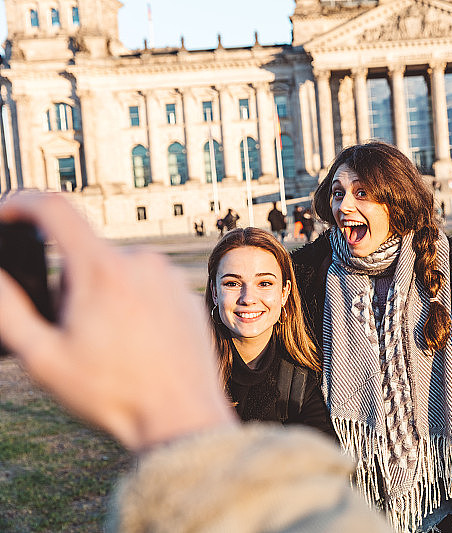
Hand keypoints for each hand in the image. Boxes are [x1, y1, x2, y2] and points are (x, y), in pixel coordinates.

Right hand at [0, 194, 235, 451]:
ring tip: (112, 349)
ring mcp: (170, 277)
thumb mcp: (42, 358)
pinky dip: (132, 308)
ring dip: (101, 298)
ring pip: (117, 274)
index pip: (53, 209)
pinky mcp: (187, 295)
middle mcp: (142, 262)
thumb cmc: (112, 393)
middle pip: (84, 256)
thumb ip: (8, 309)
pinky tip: (137, 348)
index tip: (3, 214)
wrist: (181, 418)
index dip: (19, 203)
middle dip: (67, 288)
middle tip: (75, 337)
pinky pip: (147, 289)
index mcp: (102, 269)